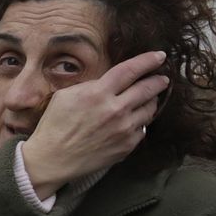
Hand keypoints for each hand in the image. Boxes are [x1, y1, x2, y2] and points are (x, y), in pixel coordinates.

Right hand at [18, 51, 168, 197]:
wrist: (52, 159)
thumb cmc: (54, 126)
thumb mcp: (65, 95)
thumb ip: (90, 86)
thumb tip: (108, 83)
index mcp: (98, 93)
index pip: (130, 70)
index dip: (148, 61)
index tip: (159, 56)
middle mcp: (115, 110)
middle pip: (147, 89)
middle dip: (158, 81)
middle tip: (162, 78)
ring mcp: (124, 129)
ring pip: (150, 109)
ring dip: (151, 101)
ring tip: (148, 98)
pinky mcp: (127, 146)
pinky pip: (142, 129)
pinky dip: (139, 122)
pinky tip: (133, 120)